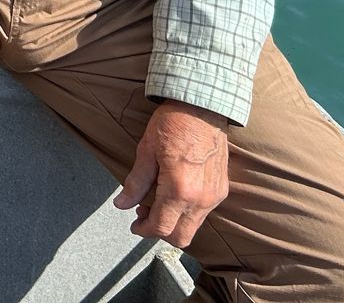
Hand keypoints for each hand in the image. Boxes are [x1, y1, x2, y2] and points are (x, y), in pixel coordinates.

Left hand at [114, 100, 230, 246]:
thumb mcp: (146, 151)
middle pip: (181, 237)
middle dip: (160, 232)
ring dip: (174, 222)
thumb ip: (135, 182)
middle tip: (143, 214)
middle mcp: (201, 199)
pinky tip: (174, 194)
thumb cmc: (173, 123)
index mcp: (180, 190)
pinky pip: (203, 213)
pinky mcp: (221, 189)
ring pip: (193, 227)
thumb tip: (122, 204)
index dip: (144, 230)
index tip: (134, 224)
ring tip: (157, 200)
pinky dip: (187, 212)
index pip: (161, 227)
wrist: (202, 107)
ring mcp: (214, 196)